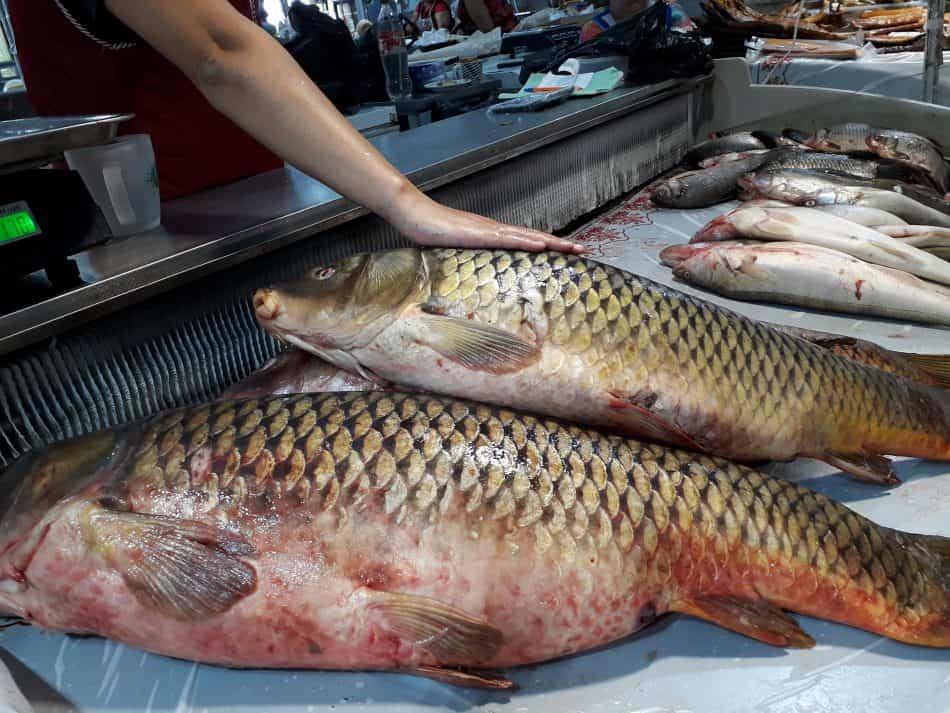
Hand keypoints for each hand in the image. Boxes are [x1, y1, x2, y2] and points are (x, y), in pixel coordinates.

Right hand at [388, 191, 585, 253]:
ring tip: (572, 248)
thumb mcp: (456, 252)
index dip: (550, 247)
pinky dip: (527, 242)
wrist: (414, 214)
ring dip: (552, 243)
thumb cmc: (431, 233)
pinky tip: (542, 245)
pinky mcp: (479, 233)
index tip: (569, 254)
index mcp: (493, 236)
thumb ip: (470, 260)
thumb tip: (481, 275)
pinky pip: (507, 238)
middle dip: (561, 245)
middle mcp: (496, 230)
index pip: (527, 242)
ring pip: (528, 237)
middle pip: (535, 238)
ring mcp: (489, 230)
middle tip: (584, 251)